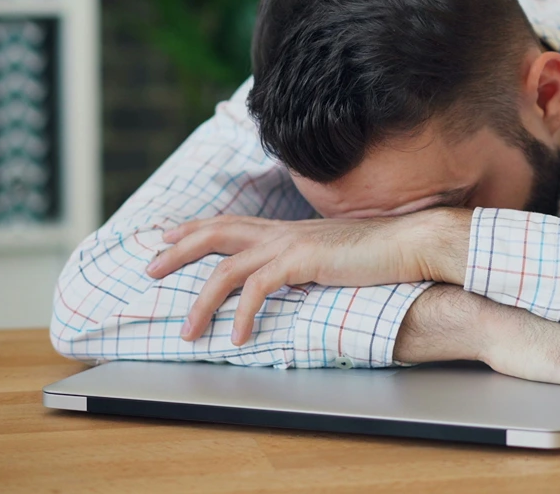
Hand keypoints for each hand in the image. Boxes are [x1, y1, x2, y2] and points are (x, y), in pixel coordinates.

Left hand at [146, 210, 469, 343]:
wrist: (410, 244)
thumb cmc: (379, 253)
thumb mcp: (333, 255)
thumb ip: (308, 262)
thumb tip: (296, 277)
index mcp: (288, 229)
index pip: (231, 222)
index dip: (195, 229)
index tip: (167, 238)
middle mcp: (282, 231)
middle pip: (216, 233)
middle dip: (178, 250)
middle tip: (149, 268)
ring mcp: (290, 243)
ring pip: (226, 268)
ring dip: (202, 301)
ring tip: (189, 331)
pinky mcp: (302, 261)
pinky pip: (258, 289)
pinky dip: (242, 315)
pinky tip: (238, 337)